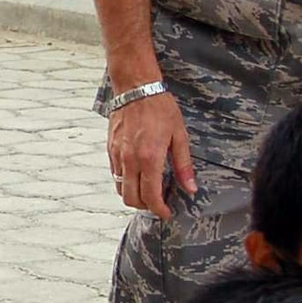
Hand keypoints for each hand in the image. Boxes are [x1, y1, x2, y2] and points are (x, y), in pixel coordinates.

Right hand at [107, 91, 193, 219]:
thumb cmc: (159, 108)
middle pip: (131, 198)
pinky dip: (125, 181)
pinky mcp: (110, 149)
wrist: (136, 89)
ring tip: (147, 190)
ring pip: (120, 188)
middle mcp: (130, 160)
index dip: (159, 209)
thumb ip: (183, 165)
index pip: (151, 196)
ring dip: (134, 195)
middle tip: (158, 203)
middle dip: (145, 206)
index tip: (166, 213)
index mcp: (149, 158)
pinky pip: (115, 174)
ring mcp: (118, 155)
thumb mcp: (179, 136)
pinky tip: (137, 174)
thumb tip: (190, 187)